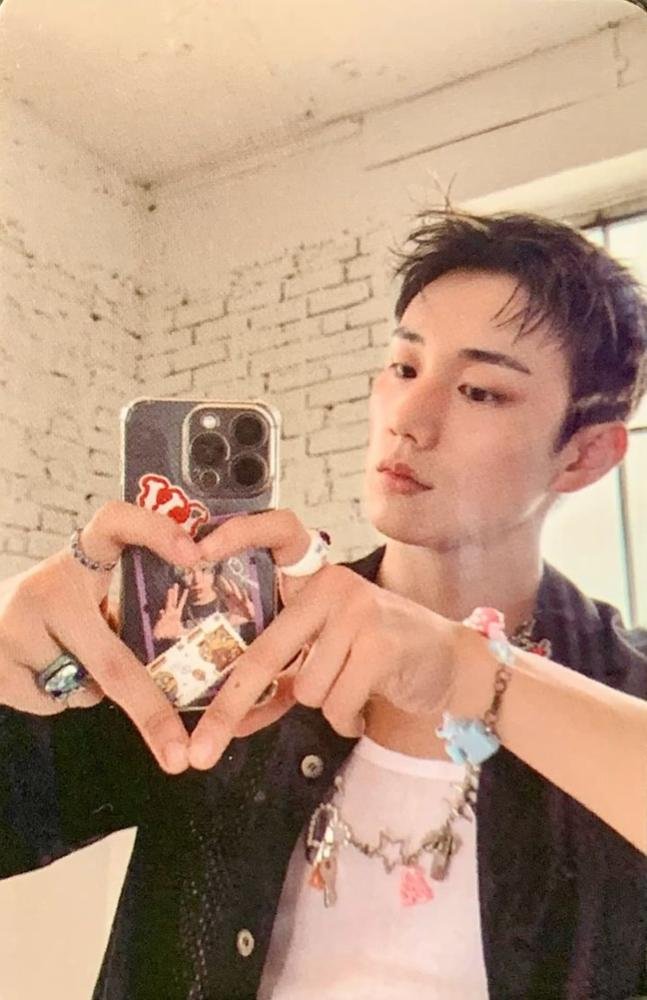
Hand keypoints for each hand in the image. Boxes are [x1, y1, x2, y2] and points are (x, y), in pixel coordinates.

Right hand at [0, 501, 199, 772]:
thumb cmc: (50, 607)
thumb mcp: (81, 590)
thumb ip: (122, 602)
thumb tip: (191, 655)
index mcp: (78, 558)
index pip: (115, 522)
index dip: (155, 530)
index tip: (194, 555)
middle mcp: (45, 586)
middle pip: (111, 660)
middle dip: (151, 713)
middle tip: (179, 754)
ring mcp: (14, 626)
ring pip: (82, 687)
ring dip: (90, 687)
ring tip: (68, 654)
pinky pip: (53, 702)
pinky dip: (59, 697)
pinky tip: (41, 669)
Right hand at [153, 584, 188, 639]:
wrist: (163, 639)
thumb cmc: (172, 635)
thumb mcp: (183, 632)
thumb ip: (189, 630)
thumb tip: (199, 630)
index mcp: (177, 614)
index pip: (181, 603)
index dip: (183, 596)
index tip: (186, 589)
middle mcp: (171, 613)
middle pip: (173, 600)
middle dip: (175, 592)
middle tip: (175, 584)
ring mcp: (166, 616)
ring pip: (168, 604)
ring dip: (169, 597)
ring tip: (170, 590)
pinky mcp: (161, 620)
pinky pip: (162, 616)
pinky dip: (162, 615)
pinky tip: (162, 612)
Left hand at [189, 510, 458, 768]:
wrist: (454, 664)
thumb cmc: (380, 658)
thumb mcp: (326, 657)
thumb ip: (279, 681)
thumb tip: (226, 724)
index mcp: (316, 579)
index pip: (278, 535)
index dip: (236, 534)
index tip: (194, 550)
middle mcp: (334, 584)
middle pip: (266, 652)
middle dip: (230, 707)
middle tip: (203, 752)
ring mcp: (358, 611)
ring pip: (305, 688)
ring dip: (325, 705)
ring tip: (353, 691)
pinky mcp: (379, 644)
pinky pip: (336, 703)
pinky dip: (347, 718)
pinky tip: (367, 703)